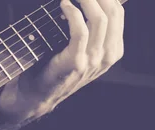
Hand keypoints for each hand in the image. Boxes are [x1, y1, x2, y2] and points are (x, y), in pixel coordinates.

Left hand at [0, 0, 124, 129]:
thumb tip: (86, 2)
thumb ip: (88, 31)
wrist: (37, 95)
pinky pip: (80, 31)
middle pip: (112, 14)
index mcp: (112, 52)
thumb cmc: (53, 68)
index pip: (118, 15)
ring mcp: (93, 61)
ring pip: (99, 20)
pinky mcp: (75, 62)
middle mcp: (107, 57)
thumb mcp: (79, 50)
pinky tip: (64, 5)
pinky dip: (72, 13)